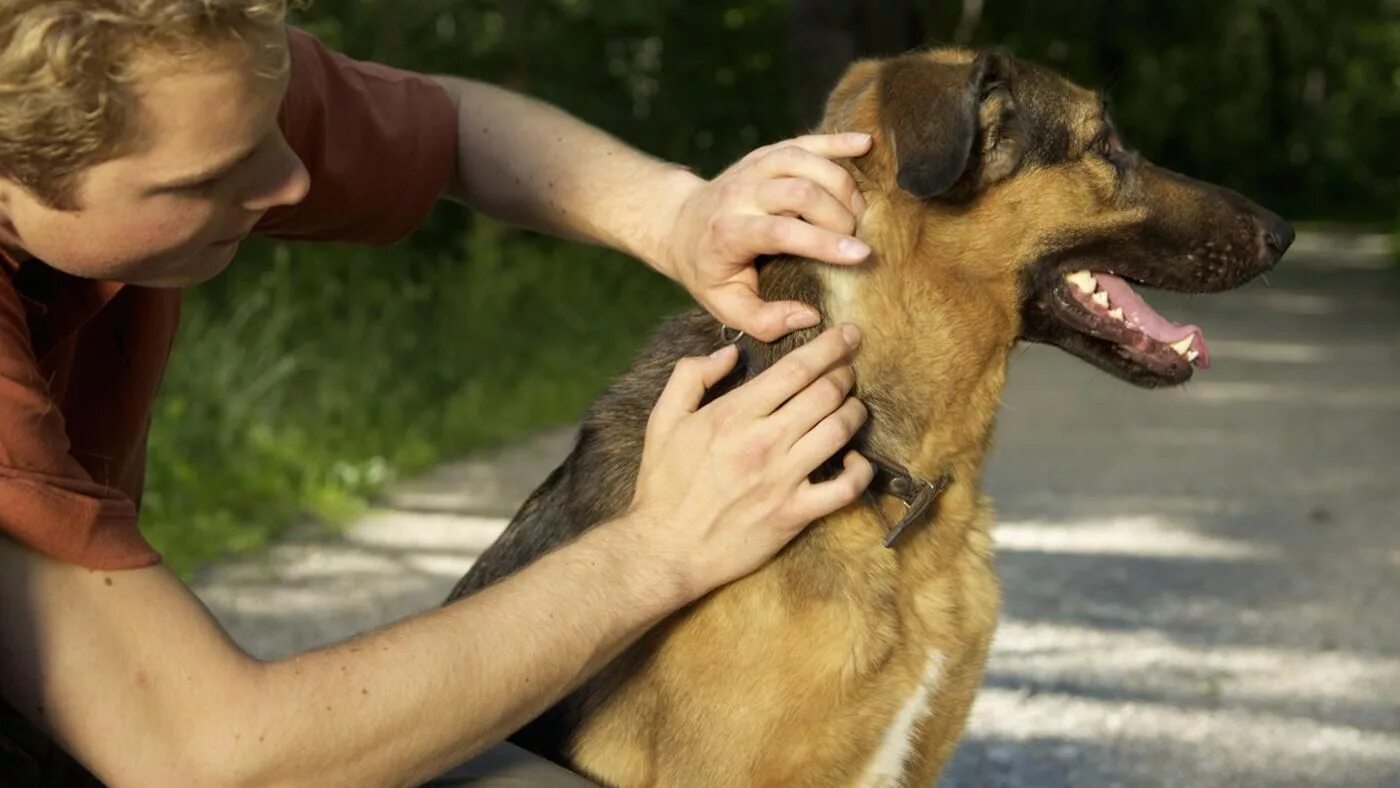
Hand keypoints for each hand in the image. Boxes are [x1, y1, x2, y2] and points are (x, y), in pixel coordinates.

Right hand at [625, 324, 874, 601]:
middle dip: (845, 372)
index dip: (829, 346)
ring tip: (854, 405)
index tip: (848, 335)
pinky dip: (860, 471)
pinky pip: (844, 489)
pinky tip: (857, 460)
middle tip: (850, 367)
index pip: (795, 369)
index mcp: (733, 414)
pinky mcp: (794, 514)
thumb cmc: (663, 486)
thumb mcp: (662, 421)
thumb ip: (691, 377)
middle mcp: (763, 441)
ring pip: (839, 431)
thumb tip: (729, 353)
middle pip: (824, 393)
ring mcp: (782, 478)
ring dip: (855, 411)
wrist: (665, 549)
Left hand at [658, 134, 873, 341]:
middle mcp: (739, 194)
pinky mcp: (764, 155)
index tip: (861, 255)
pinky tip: (865, 145)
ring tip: (859, 210)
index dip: (823, 242)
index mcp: (728, 233)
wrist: (681, 226)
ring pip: (803, 160)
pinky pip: (803, 141)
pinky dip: (836, 141)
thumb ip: (765, 321)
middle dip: (837, 214)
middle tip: (857, 237)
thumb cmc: (710, 272)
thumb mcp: (726, 307)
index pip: (780, 232)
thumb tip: (810, 317)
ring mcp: (751, 169)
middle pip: (798, 191)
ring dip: (840, 183)